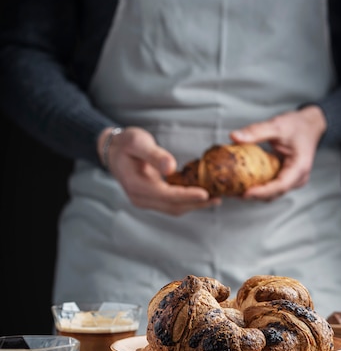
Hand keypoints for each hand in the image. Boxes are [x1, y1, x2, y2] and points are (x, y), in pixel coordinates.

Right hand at [97, 126, 220, 214]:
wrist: (112, 150)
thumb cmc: (126, 143)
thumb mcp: (137, 142)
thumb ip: (154, 155)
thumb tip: (171, 168)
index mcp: (136, 186)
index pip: (166, 195)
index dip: (187, 196)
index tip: (206, 193)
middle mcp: (140, 198)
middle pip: (173, 207)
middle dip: (196, 204)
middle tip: (218, 197)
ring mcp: (145, 201)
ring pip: (174, 208)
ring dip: (194, 205)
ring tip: (215, 198)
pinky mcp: (151, 199)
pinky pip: (171, 204)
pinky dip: (187, 201)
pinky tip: (201, 194)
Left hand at [230, 105, 326, 199]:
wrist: (310, 124)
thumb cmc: (298, 125)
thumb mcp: (277, 125)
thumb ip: (256, 131)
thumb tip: (234, 137)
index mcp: (300, 167)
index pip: (280, 185)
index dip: (262, 192)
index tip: (245, 192)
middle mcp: (298, 178)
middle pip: (274, 193)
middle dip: (254, 195)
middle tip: (232, 191)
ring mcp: (292, 180)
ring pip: (272, 193)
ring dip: (254, 193)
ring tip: (234, 189)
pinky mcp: (285, 178)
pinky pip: (271, 186)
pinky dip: (257, 186)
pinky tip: (242, 182)